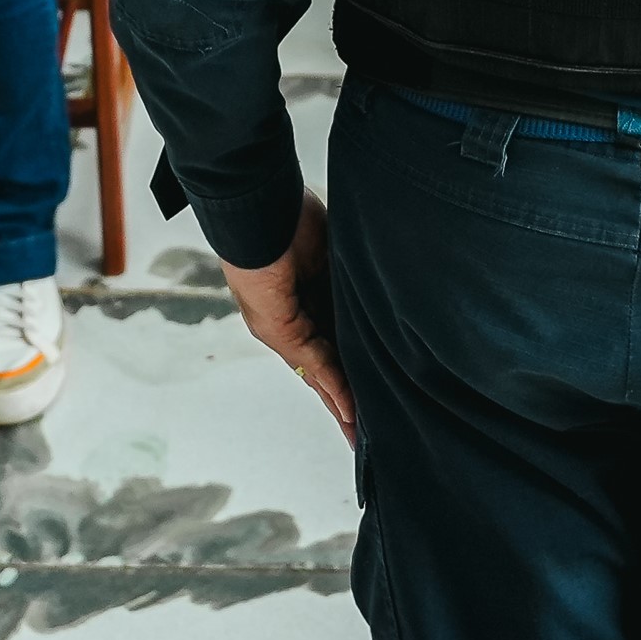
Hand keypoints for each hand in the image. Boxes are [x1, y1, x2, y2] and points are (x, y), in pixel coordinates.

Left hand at [222, 192, 354, 439]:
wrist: (261, 204)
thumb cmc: (292, 214)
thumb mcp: (333, 255)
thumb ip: (350, 284)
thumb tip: (379, 296)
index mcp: (301, 298)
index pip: (330, 343)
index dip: (349, 370)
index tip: (367, 393)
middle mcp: (287, 318)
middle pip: (322, 368)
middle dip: (343, 400)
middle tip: (361, 434)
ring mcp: (278, 325)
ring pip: (316, 373)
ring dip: (340, 404)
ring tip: (359, 435)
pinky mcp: (275, 325)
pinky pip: (311, 361)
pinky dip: (332, 386)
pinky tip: (350, 410)